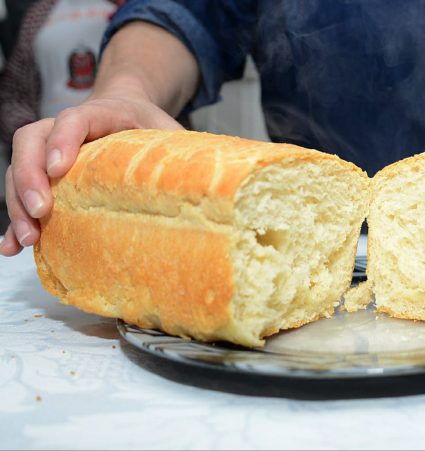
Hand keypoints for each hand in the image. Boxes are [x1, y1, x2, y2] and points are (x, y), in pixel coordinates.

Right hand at [0, 95, 182, 256]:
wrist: (130, 109)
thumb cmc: (152, 125)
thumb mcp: (172, 132)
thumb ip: (185, 150)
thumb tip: (221, 184)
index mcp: (103, 112)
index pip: (76, 117)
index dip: (63, 140)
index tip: (59, 169)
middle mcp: (67, 126)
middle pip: (32, 141)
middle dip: (29, 177)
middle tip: (41, 212)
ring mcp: (50, 149)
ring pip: (20, 167)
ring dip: (16, 204)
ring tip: (28, 239)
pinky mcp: (44, 173)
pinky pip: (20, 192)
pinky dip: (12, 220)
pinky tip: (11, 247)